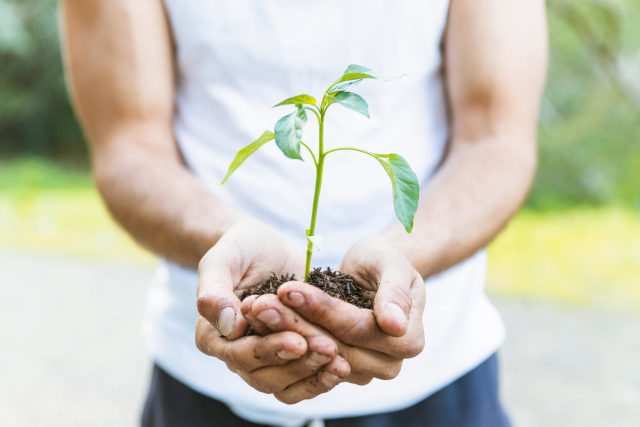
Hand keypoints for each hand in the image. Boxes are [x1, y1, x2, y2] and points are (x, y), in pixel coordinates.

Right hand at [195, 219, 346, 394]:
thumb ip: (215, 290)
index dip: (268, 351)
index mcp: (212, 335)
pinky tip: (345, 368)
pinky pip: (302, 380)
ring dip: (314, 375)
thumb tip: (228, 327)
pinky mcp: (288, 358)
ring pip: (284, 385)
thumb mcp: (223, 259)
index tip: (298, 341)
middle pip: (264, 377)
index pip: (239, 354)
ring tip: (342, 363)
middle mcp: (236, 354)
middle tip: (329, 348)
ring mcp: (264, 360)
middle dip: (298, 365)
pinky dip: (322, 377)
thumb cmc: (240, 248)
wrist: (264, 247)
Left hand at [261, 235, 425, 401]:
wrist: (373, 270)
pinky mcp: (337, 369)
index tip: (289, 288)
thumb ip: (395, 291)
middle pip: (333, 346)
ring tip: (256, 307)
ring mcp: (363, 371)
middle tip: (261, 301)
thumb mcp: (391, 263)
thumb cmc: (384, 259)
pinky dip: (281, 338)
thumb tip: (395, 324)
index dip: (322, 310)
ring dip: (282, 332)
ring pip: (315, 356)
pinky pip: (306, 359)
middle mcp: (388, 364)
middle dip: (294, 322)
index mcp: (408, 340)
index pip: (357, 329)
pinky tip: (259, 320)